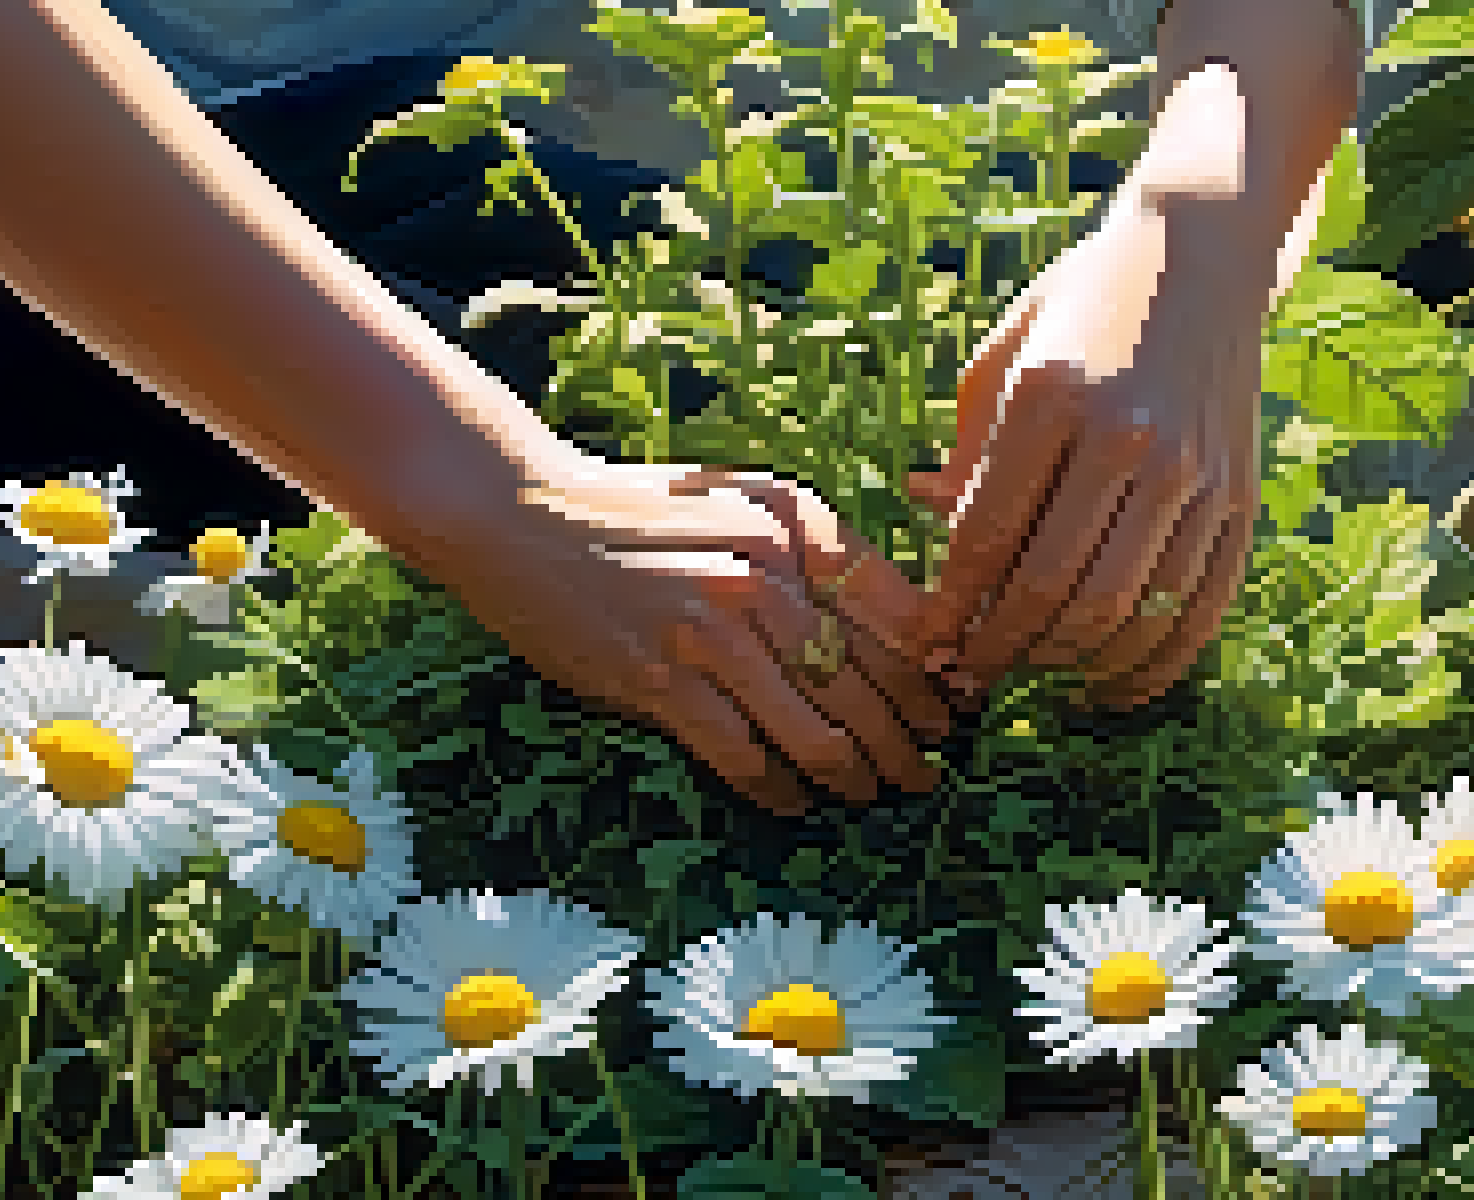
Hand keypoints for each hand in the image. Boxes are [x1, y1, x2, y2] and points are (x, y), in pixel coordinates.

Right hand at [437, 458, 951, 815]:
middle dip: (907, 742)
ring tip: (867, 794)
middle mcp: (765, 573)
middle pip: (868, 682)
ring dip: (853, 776)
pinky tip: (792, 802)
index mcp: (794, 524)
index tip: (952, 713)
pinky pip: (743, 756)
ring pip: (816, 730)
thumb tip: (896, 630)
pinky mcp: (661, 680)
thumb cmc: (637, 514)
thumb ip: (811, 555)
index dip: (934, 675)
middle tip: (923, 775)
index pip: (899, 613)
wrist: (521, 511)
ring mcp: (712, 630)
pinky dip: (777, 790)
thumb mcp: (740, 503)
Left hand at [905, 210, 1263, 711]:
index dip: (953, 608)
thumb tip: (930, 520)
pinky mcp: (1239, 494)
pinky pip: (1199, 605)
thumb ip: (968, 447)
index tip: (932, 644)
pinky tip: (1114, 686)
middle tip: (974, 675)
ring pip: (1126, 610)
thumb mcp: (1005, 353)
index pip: (988, 538)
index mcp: (1051, 398)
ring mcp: (1192, 471)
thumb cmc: (1082, 301)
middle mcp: (1126, 438)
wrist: (1202, 251)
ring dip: (1071, 664)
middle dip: (1004, 650)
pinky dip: (1154, 662)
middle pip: (1056, 589)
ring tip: (1034, 677)